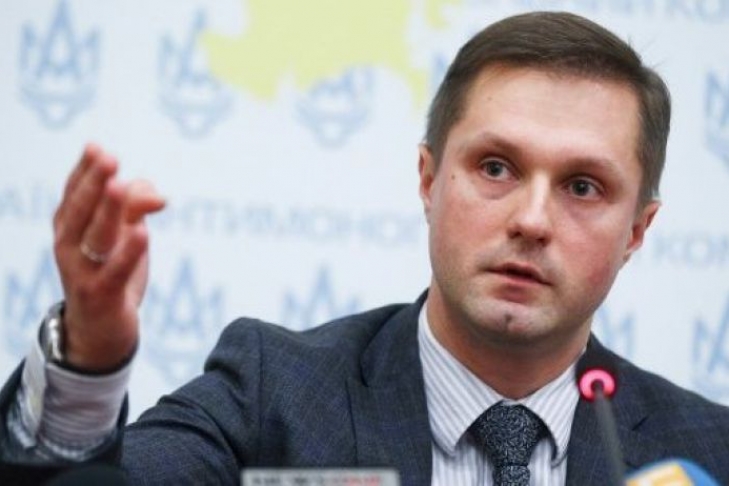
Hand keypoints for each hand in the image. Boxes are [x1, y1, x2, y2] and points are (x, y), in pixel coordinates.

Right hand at [53, 144, 165, 371]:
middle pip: (80, 210)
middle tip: (108, 158)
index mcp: (70, 227)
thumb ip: (137, 207)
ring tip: (119, 186)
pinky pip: (115, 271)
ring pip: (95, 237)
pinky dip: (129, 252)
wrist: (100, 330)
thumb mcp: (123, 235)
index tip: (96, 147)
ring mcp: (82, 271)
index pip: (74, 193)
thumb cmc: (111, 274)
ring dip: (107, 210)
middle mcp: (69, 246)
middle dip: (93, 183)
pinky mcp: (101, 294)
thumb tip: (158, 195)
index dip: (84, 170)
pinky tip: (142, 232)